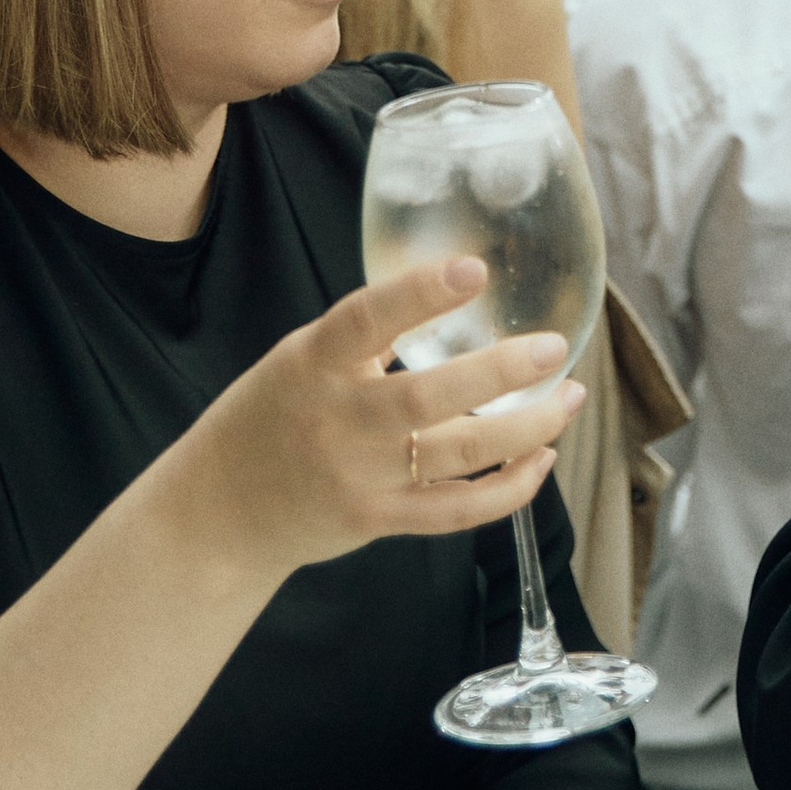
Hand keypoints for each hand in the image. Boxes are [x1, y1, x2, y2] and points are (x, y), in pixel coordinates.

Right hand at [174, 258, 583, 588]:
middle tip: (555, 347)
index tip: (474, 268)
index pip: (366, 319)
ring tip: (571, 397)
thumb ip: (364, 335)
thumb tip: (446, 290)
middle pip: (426, 397)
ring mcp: (360, 477)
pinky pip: (456, 511)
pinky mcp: (378, 521)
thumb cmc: (269, 417)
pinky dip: (508, 489)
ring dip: (527, 428)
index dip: (420, 294)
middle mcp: (337, 421)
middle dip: (500, 372)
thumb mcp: (299, 359)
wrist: (219, 512)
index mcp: (312, 363)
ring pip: (458, 456)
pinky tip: (541, 459)